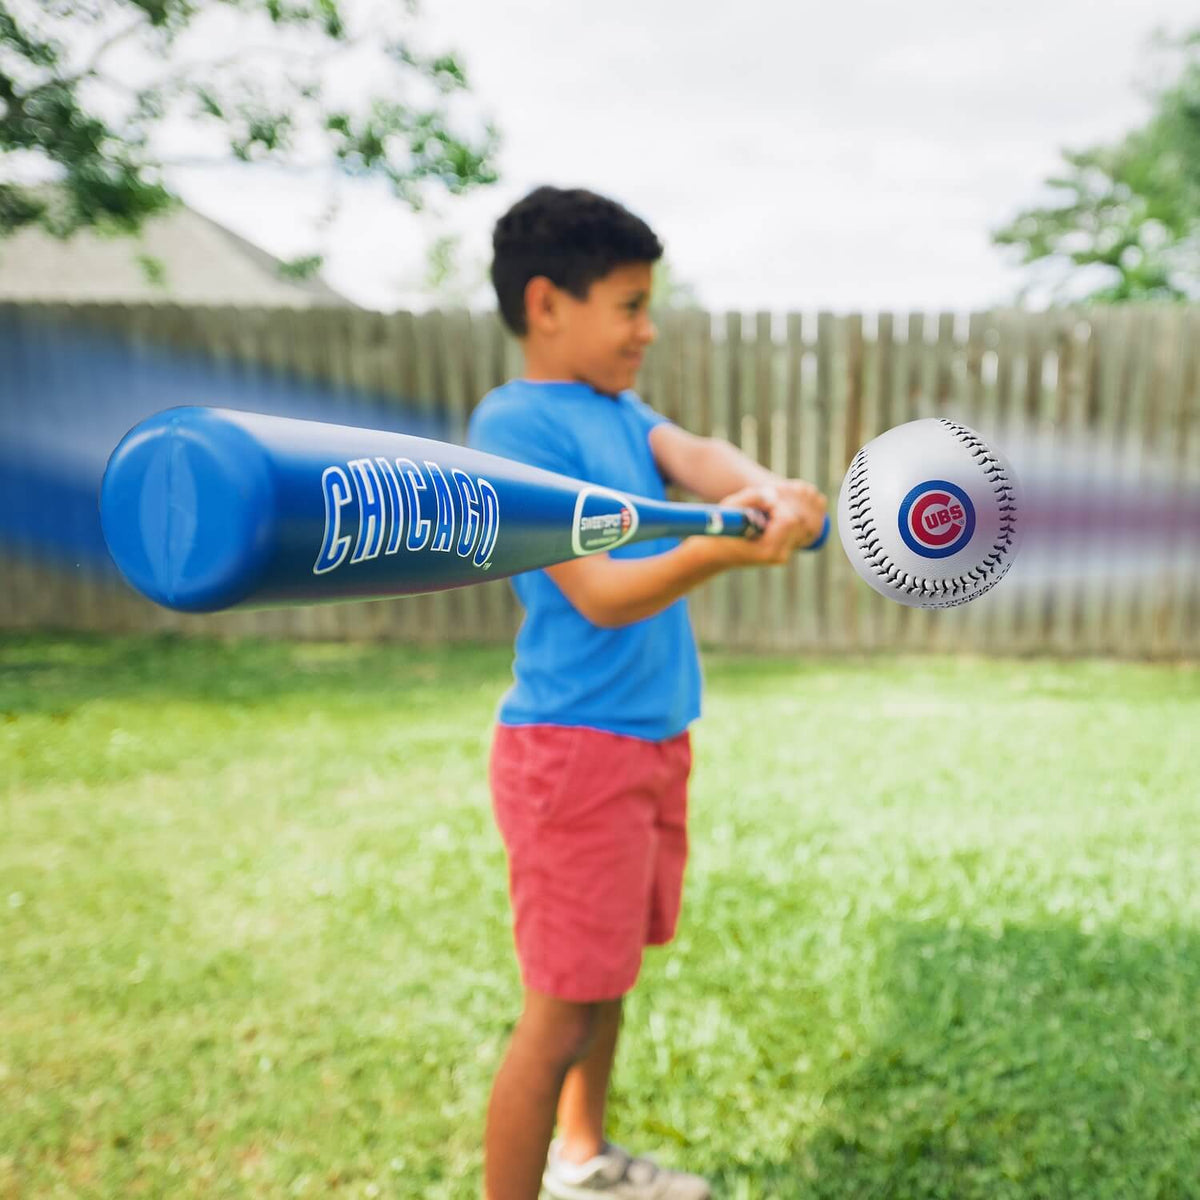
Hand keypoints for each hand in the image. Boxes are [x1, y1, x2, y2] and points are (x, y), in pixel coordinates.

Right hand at [699, 481, 825, 567]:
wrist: (715, 553)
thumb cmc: (719, 529)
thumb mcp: (729, 508)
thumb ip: (752, 497)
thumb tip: (775, 495)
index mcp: (767, 550)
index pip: (789, 520)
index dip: (777, 506)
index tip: (760, 505)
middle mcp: (780, 555)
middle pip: (799, 521)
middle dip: (784, 508)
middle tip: (763, 507)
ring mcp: (785, 554)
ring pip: (803, 523)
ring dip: (787, 511)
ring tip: (766, 512)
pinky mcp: (787, 549)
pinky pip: (801, 527)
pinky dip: (790, 515)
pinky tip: (772, 515)